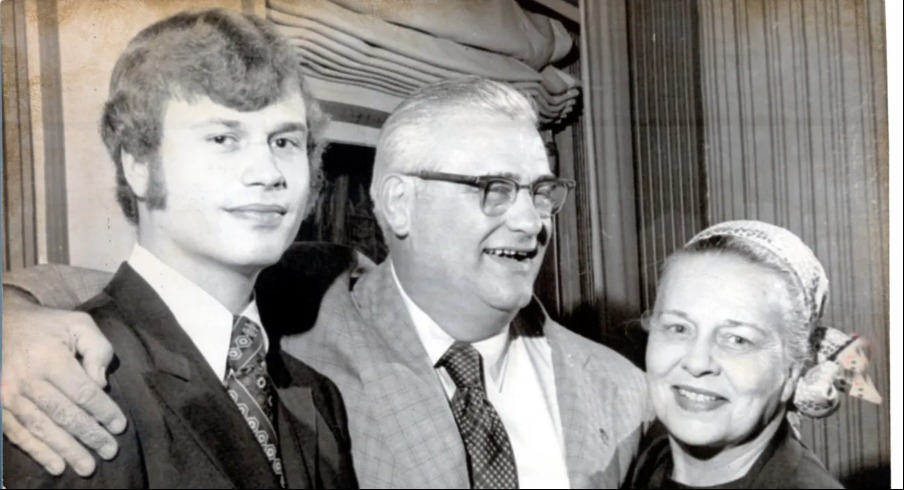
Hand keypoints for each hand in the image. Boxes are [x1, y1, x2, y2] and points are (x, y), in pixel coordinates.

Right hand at [1, 288, 126, 475]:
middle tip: (110, 452)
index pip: (82, 392)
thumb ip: (97, 350)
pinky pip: (19, 434)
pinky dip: (38, 452)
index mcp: (49, 358)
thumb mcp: (79, 325)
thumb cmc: (49, 326)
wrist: (3, 324)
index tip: (120, 426)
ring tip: (87, 467)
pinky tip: (56, 466)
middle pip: (63, 415)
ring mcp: (8, 396)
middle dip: (89, 436)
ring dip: (66, 451)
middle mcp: (26, 379)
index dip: (103, 411)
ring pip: (42, 429)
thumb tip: (100, 385)